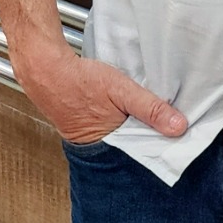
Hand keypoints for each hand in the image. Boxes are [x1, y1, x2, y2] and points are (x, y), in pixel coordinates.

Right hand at [13, 44, 186, 144]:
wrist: (44, 68)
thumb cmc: (79, 81)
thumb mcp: (122, 91)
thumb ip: (150, 108)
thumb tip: (178, 126)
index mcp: (110, 145)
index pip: (143, 153)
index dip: (159, 144)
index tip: (177, 136)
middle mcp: (97, 148)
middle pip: (131, 148)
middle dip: (146, 138)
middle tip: (163, 125)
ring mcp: (87, 137)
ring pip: (119, 137)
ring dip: (131, 128)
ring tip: (143, 116)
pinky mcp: (80, 125)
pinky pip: (107, 128)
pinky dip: (117, 121)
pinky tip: (120, 110)